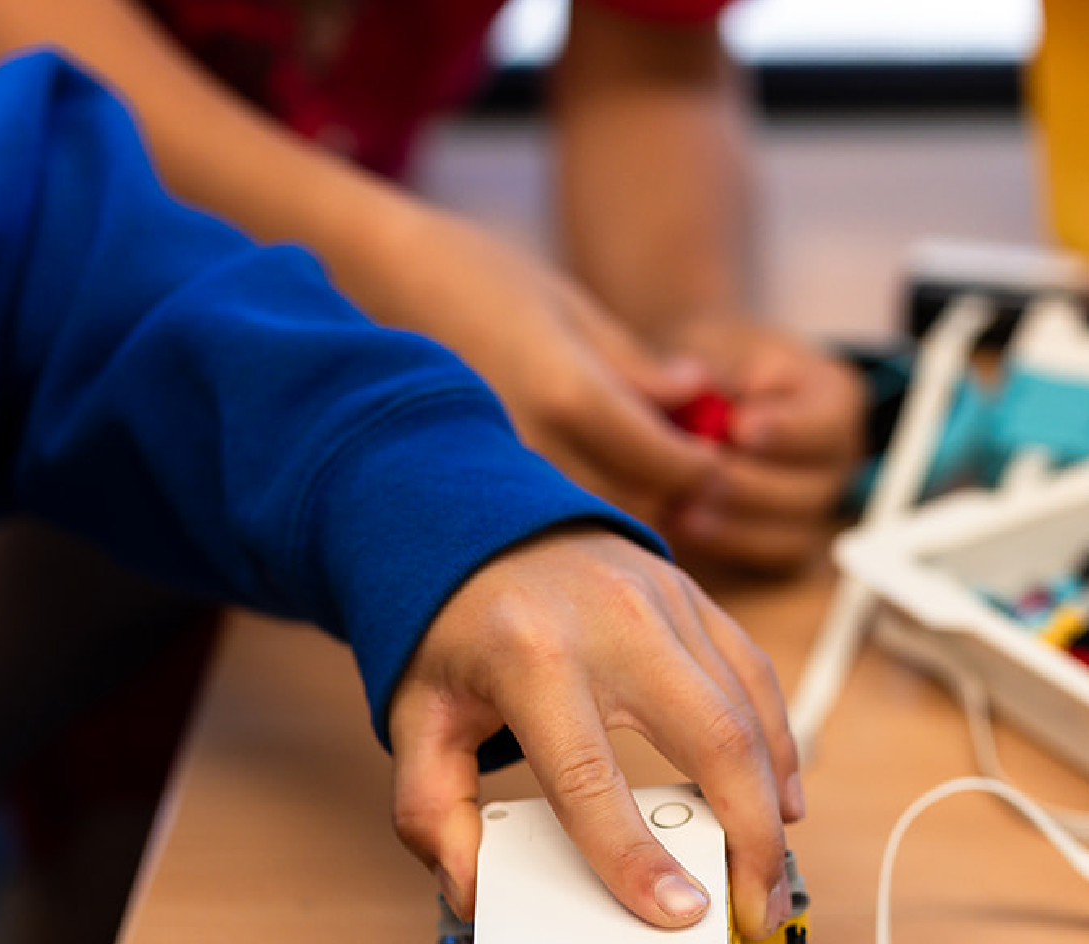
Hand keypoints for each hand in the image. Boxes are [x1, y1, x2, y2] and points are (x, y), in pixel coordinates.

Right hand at [355, 208, 720, 526]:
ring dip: (623, 504)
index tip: (710, 452)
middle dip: (667, 490)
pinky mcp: (471, 484)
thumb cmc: (480, 276)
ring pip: (590, 521)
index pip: (665, 462)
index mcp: (568, 393)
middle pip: (635, 505)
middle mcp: (532, 444)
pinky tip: (577, 472)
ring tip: (627, 465)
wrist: (378, 282)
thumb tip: (698, 395)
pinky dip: (576, 506)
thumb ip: (637, 365)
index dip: (700, 464)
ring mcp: (496, 472)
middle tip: (676, 459)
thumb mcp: (572, 307)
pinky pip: (543, 517)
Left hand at [387, 526, 801, 938]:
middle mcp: (614, 625)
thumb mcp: (417, 717)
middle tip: (752, 911)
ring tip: (769, 873)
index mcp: (533, 659)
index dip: (638, 858)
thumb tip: (471, 887)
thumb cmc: (454, 625)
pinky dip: (779, 746)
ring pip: (750, 715)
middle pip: (714, 743)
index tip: (678, 913)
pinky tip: (780, 797)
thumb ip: (431, 810)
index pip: (593, 780)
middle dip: (750, 841)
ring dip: (773, 806)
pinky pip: (757, 679)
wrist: (473, 519)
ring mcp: (665, 604)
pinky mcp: (694, 599)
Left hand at [657, 314, 866, 572]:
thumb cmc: (709, 362)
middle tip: (698, 475)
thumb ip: (708, 365)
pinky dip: (726, 544)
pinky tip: (679, 524)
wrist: (693, 393)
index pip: (828, 422)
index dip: (787, 430)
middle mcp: (836, 459)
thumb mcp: (711, 346)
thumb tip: (697, 384)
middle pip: (812, 489)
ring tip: (679, 507)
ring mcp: (813, 505)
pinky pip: (767, 557)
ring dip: (733, 524)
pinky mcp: (783, 539)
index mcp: (835, 399)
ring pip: (792, 533)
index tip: (739, 426)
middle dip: (749, 485)